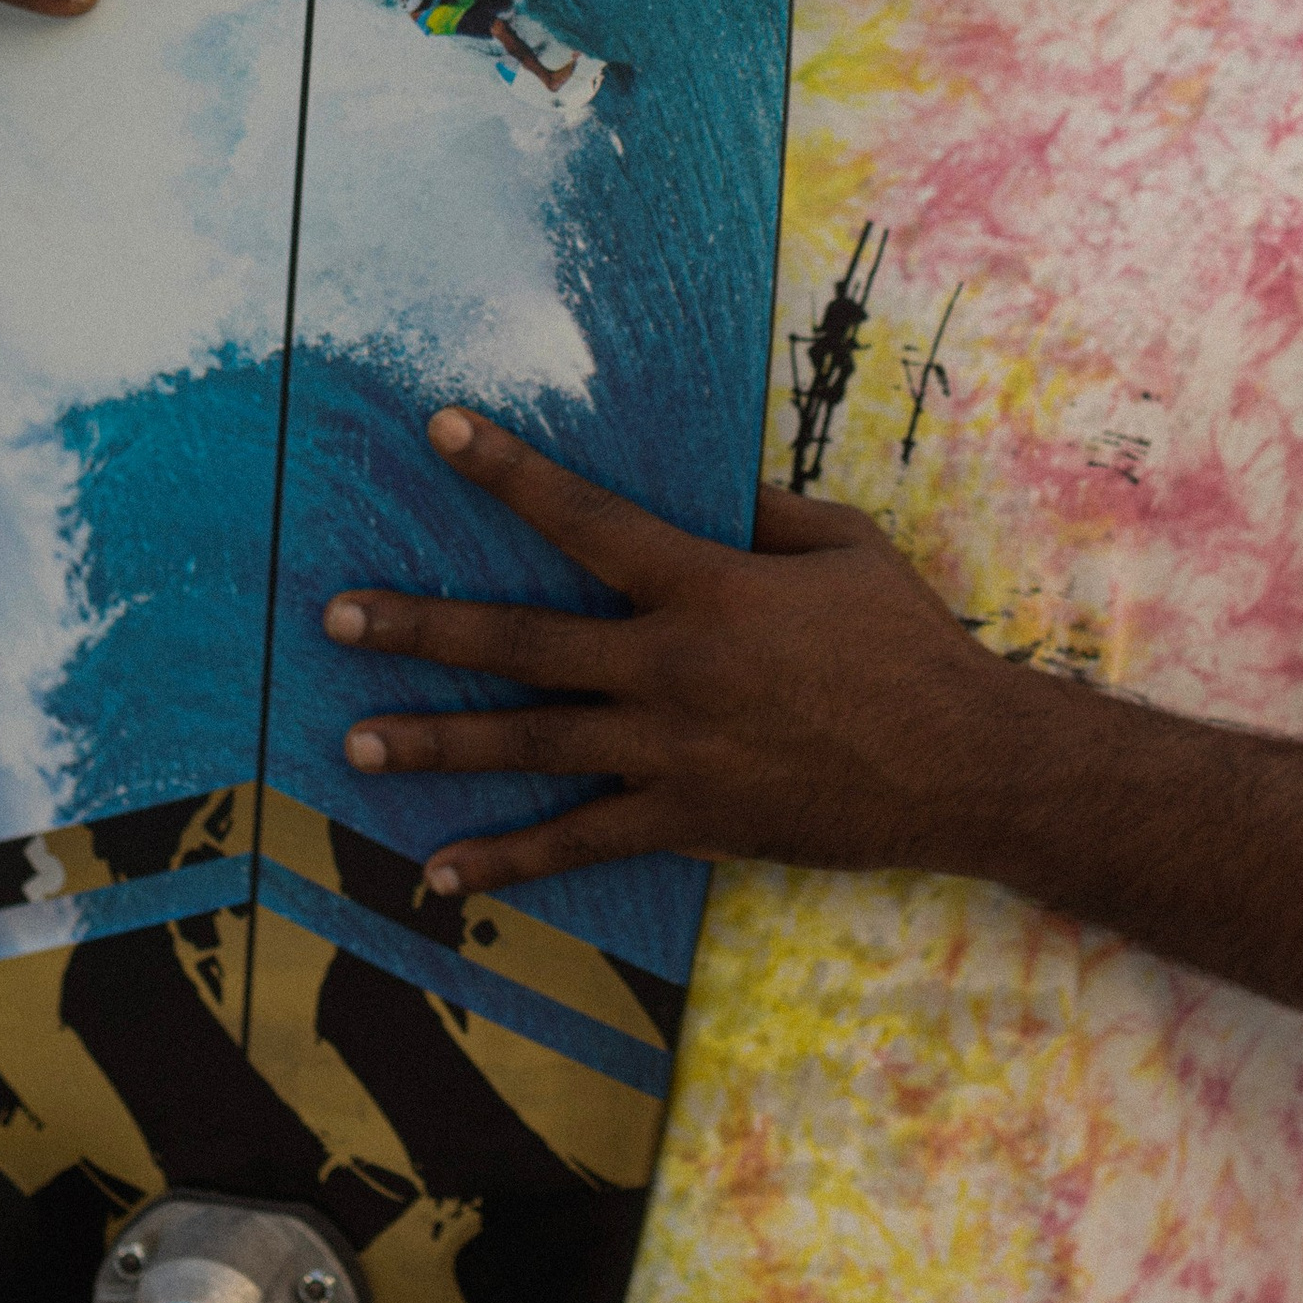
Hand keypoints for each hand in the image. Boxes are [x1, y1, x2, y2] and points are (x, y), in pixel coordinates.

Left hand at [322, 408, 1014, 896]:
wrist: (963, 762)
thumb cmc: (909, 641)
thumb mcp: (843, 546)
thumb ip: (762, 512)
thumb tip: (702, 485)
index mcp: (706, 584)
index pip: (586, 516)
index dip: (509, 471)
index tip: (440, 429)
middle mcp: (670, 665)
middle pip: (522, 639)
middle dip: (423, 625)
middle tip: (338, 613)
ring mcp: (672, 751)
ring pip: (530, 743)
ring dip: (436, 742)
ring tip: (356, 741)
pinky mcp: (688, 822)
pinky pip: (580, 842)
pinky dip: (508, 862)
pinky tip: (441, 873)